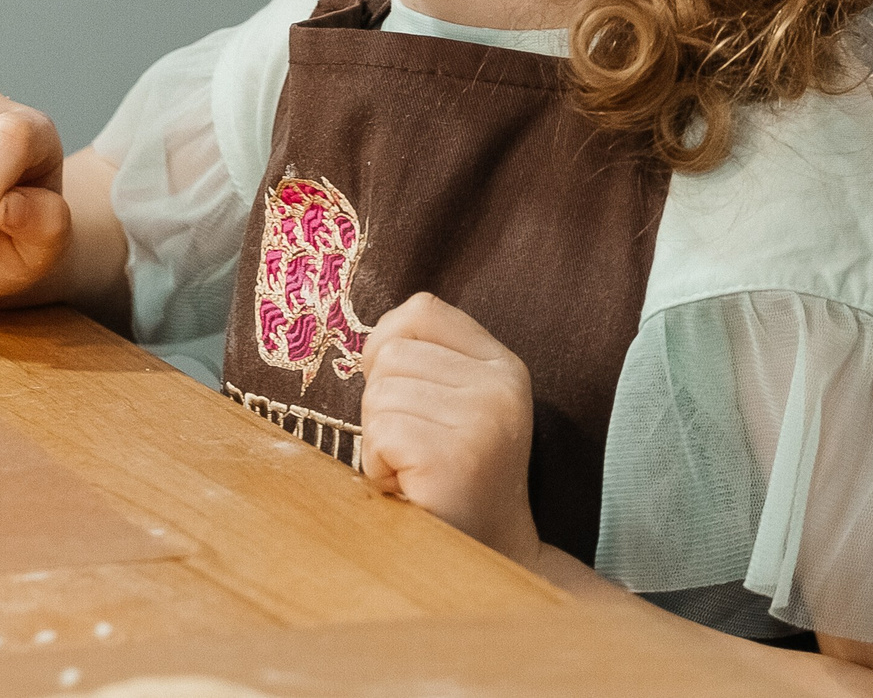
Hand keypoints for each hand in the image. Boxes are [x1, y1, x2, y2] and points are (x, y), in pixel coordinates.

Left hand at [357, 292, 538, 562]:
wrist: (488, 562)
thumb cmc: (452, 480)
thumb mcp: (455, 406)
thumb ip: (427, 360)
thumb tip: (369, 339)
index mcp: (503, 365)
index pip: (422, 309)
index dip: (387, 343)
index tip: (393, 387)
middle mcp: (501, 387)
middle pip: (392, 354)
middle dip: (382, 404)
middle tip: (413, 449)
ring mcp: (483, 421)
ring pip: (379, 394)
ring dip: (379, 439)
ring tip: (414, 471)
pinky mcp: (455, 458)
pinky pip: (379, 433)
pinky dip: (378, 465)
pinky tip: (410, 488)